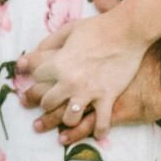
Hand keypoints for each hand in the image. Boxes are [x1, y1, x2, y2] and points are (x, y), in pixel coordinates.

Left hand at [17, 0, 160, 140]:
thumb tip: (37, 50)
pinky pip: (101, 122)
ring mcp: (88, 91)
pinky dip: (99, 131)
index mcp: (59, 62)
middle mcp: (69, 80)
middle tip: (41, 105)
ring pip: (68, 118)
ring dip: (66, 121)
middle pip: (46, 101)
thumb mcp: (70, 28)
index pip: (36, 75)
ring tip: (67, 122)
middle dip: (42, 103)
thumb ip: (51, 41)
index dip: (33, 75)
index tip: (31, 78)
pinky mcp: (107, 98)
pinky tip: (98, 134)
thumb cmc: (100, 27)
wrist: (128, 31)